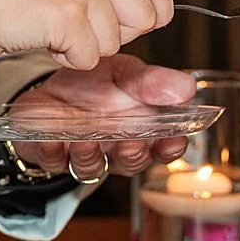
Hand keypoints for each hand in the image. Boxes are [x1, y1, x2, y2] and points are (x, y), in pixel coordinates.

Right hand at [0, 0, 173, 73]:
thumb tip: (151, 12)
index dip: (149, 15)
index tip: (122, 25)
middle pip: (146, 19)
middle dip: (115, 36)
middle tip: (78, 28)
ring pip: (115, 44)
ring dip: (85, 49)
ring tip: (53, 28)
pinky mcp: (68, 16)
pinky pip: (89, 59)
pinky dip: (66, 59)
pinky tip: (44, 38)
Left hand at [8, 52, 197, 179]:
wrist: (54, 81)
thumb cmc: (96, 82)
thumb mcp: (125, 73)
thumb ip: (150, 83)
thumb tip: (186, 88)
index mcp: (140, 130)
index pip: (162, 146)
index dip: (170, 147)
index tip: (174, 140)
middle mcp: (115, 148)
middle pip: (130, 162)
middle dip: (132, 154)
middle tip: (131, 142)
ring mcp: (85, 154)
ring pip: (92, 166)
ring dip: (91, 156)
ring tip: (87, 140)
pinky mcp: (53, 154)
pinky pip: (54, 160)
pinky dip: (53, 152)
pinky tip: (54, 141)